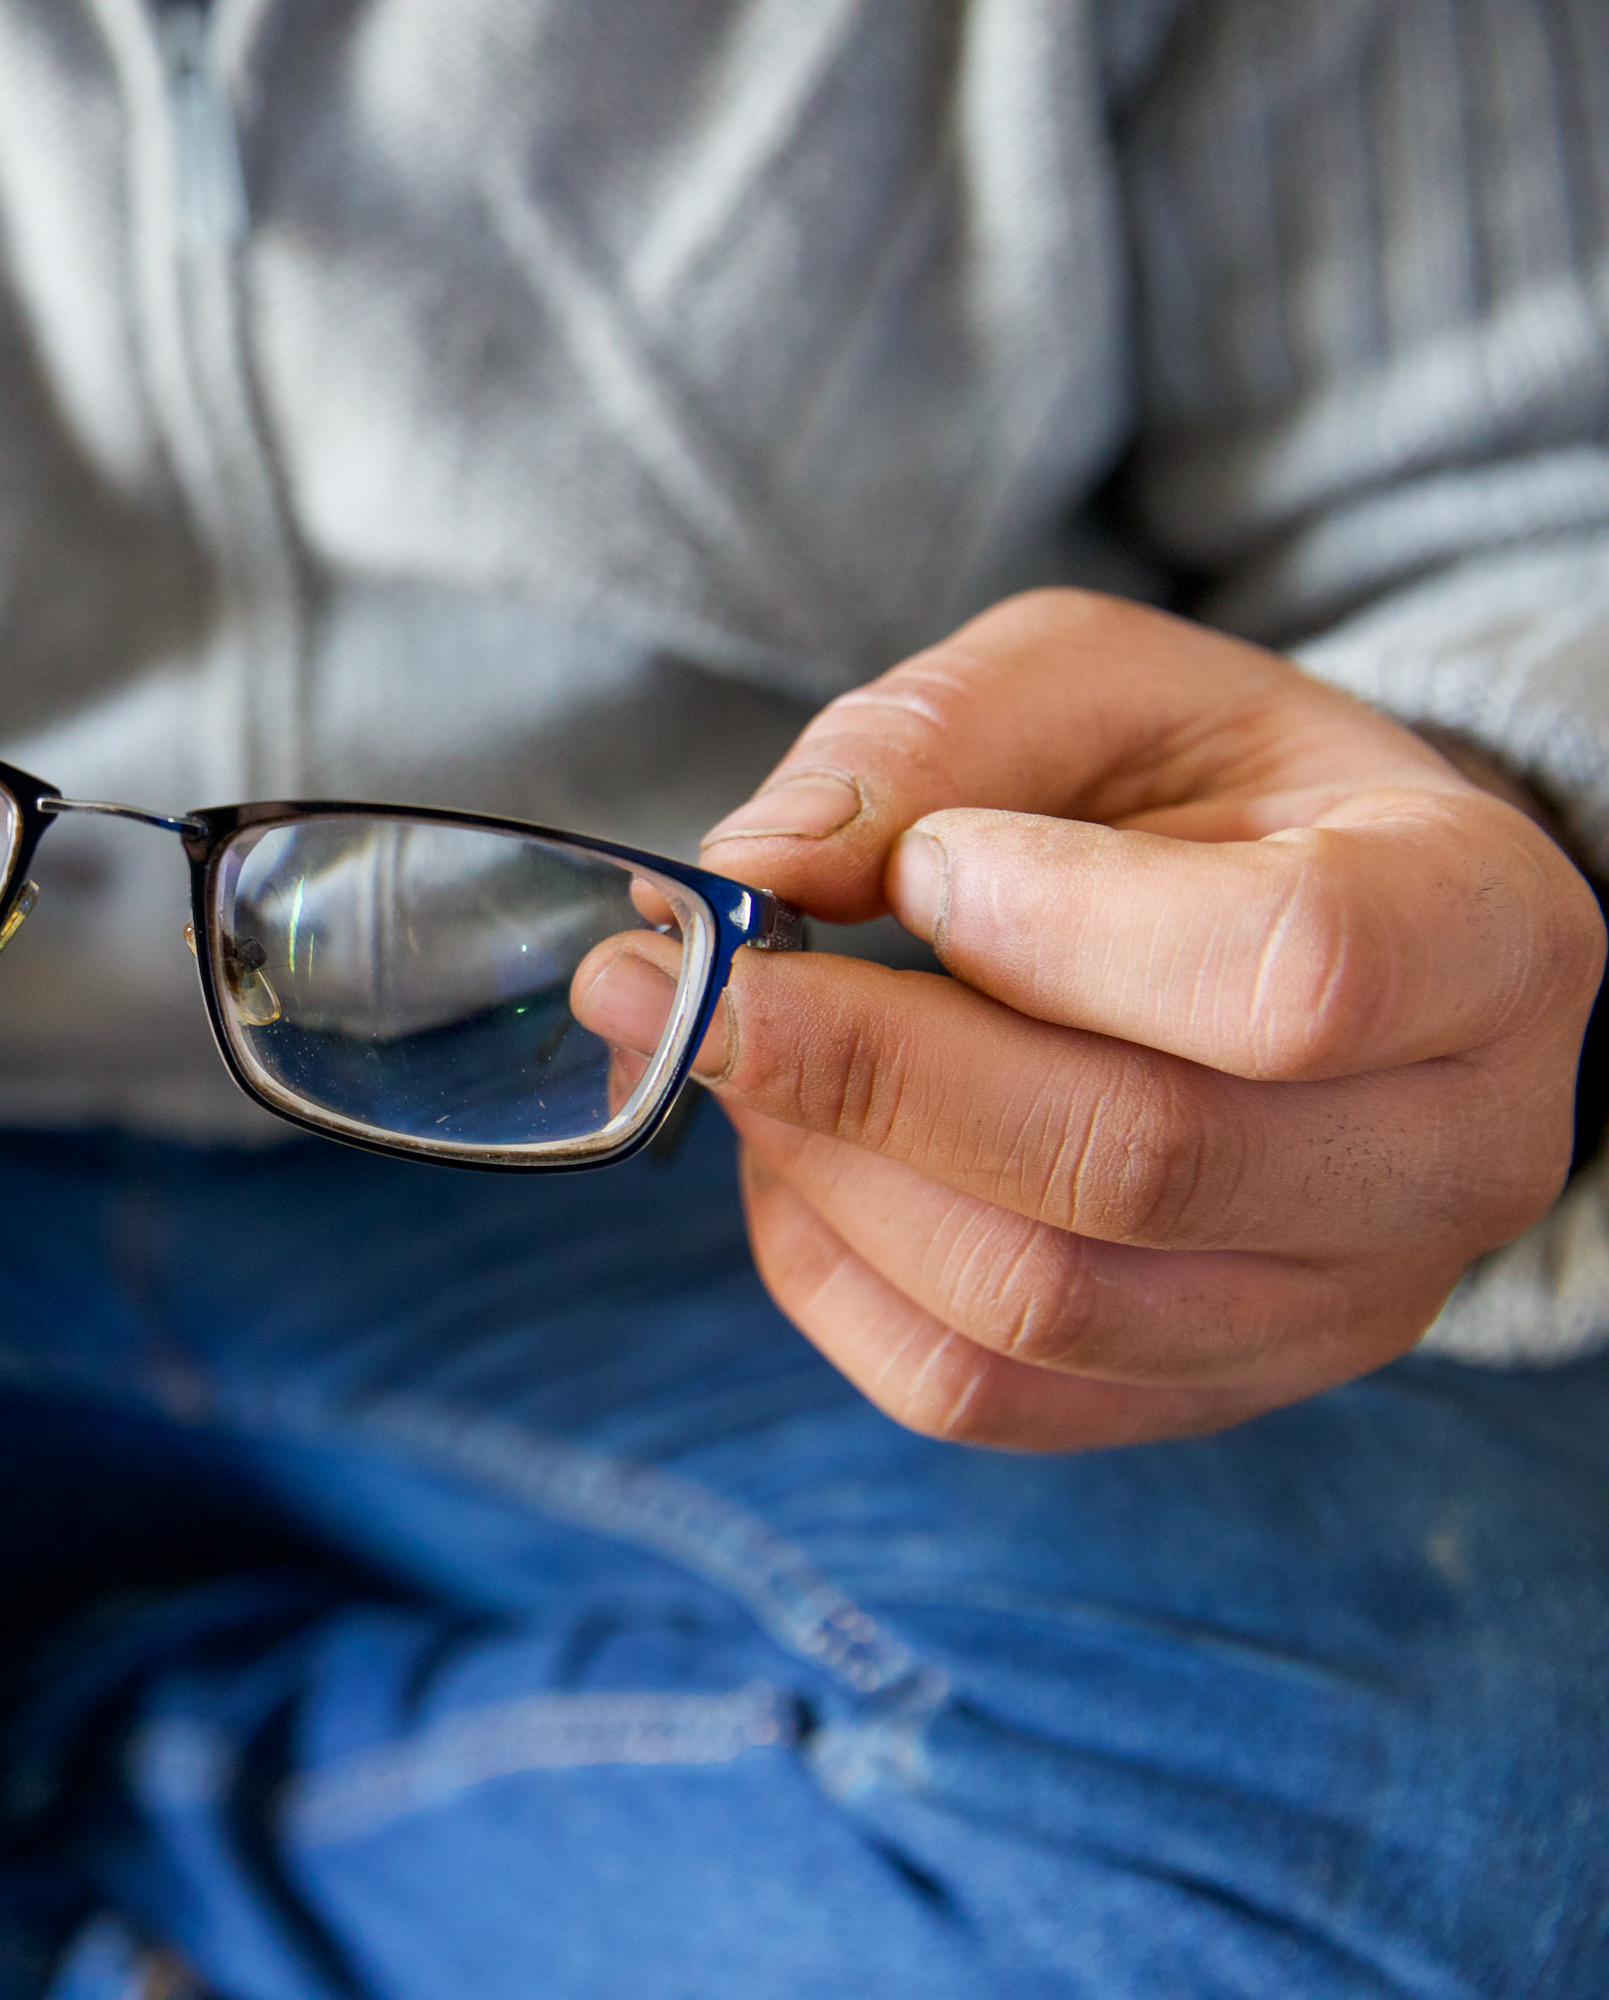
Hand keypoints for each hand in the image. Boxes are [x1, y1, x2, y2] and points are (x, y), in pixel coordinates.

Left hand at [577, 590, 1603, 1449]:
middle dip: (861, 1064)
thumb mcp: (1091, 683)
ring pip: (1037, 1304)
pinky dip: (829, 1271)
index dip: (1062, 925)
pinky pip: (977, 1391)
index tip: (926, 864)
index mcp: (1481, 931)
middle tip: (671, 977)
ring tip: (724, 1048)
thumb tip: (758, 869)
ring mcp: (1334, 1309)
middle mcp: (1450, 1155)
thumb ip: (932, 742)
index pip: (1298, 977)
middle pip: (1136, 1164)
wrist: (1296, 927)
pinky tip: (787, 1153)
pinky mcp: (1198, 1394)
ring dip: (824, 1167)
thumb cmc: (1202, 791)